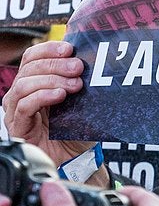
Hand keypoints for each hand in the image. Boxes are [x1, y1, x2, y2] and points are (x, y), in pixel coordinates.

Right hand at [2, 41, 91, 166]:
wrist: (75, 158)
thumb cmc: (76, 129)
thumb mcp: (81, 100)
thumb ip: (80, 81)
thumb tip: (93, 58)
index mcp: (35, 82)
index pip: (33, 57)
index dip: (49, 49)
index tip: (70, 48)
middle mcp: (22, 94)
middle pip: (29, 68)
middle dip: (55, 64)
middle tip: (78, 67)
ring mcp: (17, 110)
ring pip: (25, 85)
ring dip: (51, 80)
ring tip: (75, 84)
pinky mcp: (18, 126)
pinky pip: (25, 106)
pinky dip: (43, 96)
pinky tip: (60, 95)